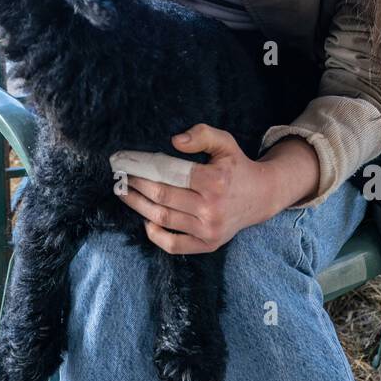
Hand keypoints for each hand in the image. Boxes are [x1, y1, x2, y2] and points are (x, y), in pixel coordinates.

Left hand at [110, 123, 304, 253]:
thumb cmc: (237, 166)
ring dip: (138, 206)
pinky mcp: (208, 244)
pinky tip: (146, 220)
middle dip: (136, 186)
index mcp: (215, 180)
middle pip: (161, 197)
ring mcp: (209, 229)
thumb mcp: (225, 142)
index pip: (169, 174)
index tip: (127, 164)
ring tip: (125, 194)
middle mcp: (211, 208)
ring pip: (162, 219)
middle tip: (119, 178)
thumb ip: (201, 135)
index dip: (144, 169)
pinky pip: (174, 245)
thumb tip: (174, 142)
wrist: (261, 197)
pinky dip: (155, 235)